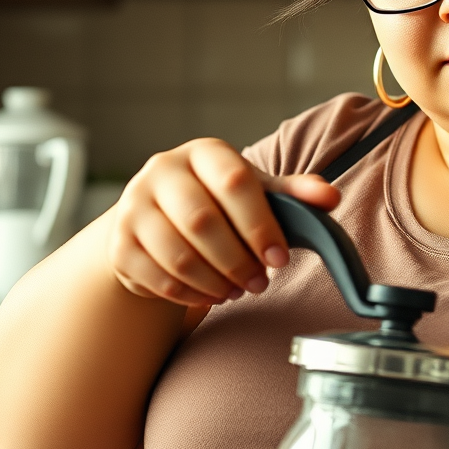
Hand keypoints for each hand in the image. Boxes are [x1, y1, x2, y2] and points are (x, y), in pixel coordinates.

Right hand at [107, 137, 339, 306]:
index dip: (260, 225)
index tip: (280, 258)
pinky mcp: (119, 244)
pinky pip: (157, 278)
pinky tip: (211, 296)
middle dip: (238, 261)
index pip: (234, 182)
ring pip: (177, 255)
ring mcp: (133, 206)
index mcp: (203, 153)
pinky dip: (190, 294)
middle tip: (261, 283)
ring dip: (215, 282)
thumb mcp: (258, 191)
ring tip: (239, 290)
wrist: (159, 217)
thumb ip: (294, 194)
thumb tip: (329, 197)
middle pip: (202, 222)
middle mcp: (162, 171)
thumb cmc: (220, 201)